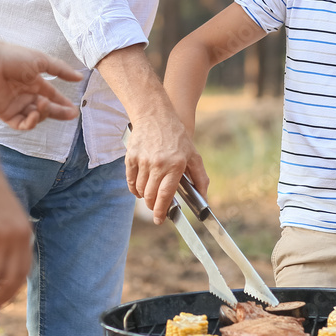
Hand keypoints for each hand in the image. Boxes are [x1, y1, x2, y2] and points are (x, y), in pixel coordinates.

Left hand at [0, 22, 81, 129]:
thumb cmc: (12, 56)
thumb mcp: (41, 60)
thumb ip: (61, 70)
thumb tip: (79, 76)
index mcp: (33, 82)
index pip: (51, 96)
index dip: (62, 103)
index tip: (73, 110)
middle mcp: (25, 95)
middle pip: (46, 109)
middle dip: (58, 112)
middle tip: (70, 114)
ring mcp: (15, 105)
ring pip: (35, 117)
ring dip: (43, 113)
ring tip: (43, 104)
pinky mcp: (5, 113)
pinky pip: (21, 124)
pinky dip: (31, 122)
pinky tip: (34, 113)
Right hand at [124, 107, 208, 224]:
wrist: (155, 115)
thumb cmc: (176, 136)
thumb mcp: (193, 155)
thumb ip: (200, 178)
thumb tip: (205, 199)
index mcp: (175, 165)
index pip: (166, 195)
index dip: (161, 211)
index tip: (159, 220)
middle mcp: (158, 164)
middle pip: (151, 196)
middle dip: (153, 206)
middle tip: (156, 209)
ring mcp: (143, 160)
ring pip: (140, 190)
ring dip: (145, 197)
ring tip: (150, 195)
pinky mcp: (131, 157)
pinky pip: (130, 181)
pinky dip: (134, 188)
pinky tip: (140, 188)